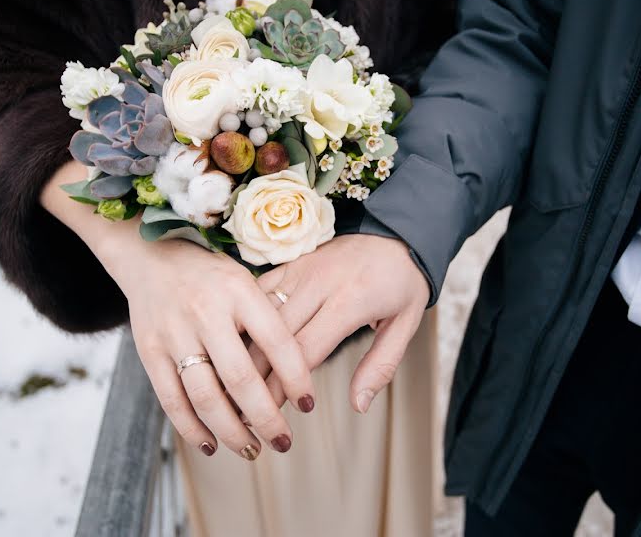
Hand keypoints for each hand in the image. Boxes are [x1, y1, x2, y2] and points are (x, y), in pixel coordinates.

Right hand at [98, 231, 315, 459]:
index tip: (308, 405)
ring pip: (206, 396)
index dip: (296, 379)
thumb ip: (268, 321)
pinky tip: (211, 444)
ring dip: (232, 432)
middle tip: (283, 442)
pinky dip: (191, 429)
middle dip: (266, 418)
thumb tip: (297, 374)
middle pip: (241, 379)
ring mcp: (175, 333)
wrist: (150, 256)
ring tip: (252, 449)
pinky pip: (172, 400)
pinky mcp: (149, 351)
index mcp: (239, 292)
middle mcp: (207, 312)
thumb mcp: (246, 283)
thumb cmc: (212, 276)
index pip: (277, 342)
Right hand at [253, 234, 429, 413]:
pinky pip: (259, 290)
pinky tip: (235, 342)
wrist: (397, 230)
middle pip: (276, 336)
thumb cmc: (403, 281)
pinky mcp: (291, 263)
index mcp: (350, 301)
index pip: (307, 350)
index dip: (287, 385)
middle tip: (245, 406)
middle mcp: (320, 283)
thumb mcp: (405, 325)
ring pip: (260, 314)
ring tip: (235, 380)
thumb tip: (359, 405)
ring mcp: (301, 270)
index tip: (274, 411)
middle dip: (258, 375)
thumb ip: (381, 366)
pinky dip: (245, 317)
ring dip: (246, 349)